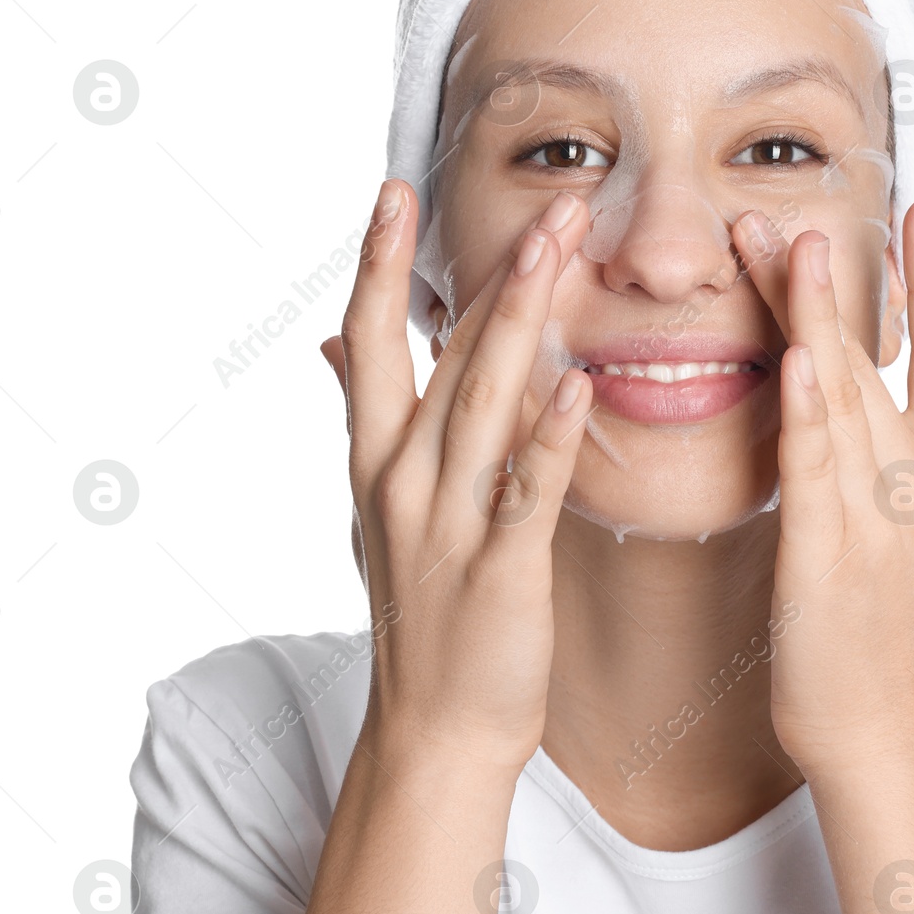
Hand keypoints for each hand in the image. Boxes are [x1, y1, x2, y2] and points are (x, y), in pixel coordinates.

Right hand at [319, 179, 591, 773]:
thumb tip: (334, 340)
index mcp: (376, 455)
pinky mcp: (499, 568)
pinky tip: (579, 386)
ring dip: (522, 319)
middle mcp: (403, 476)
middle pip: (445, 353)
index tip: (394, 189)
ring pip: (484, 402)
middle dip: (498, 271)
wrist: (436, 724)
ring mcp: (448, 520)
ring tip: (559, 247)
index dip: (381, 263)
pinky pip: (527, 492)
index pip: (372, 339)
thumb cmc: (422, 604)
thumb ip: (368, 415)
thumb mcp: (375, 502)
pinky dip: (550, 439)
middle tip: (553, 200)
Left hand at [729, 198, 913, 772]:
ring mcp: (875, 515)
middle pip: (886, 358)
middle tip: (834, 201)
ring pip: (843, 396)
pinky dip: (810, 412)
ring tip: (799, 245)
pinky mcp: (825, 555)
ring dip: (819, 317)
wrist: (885, 723)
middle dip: (859, 277)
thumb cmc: (910, 616)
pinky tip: (799, 360)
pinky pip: (815, 471)